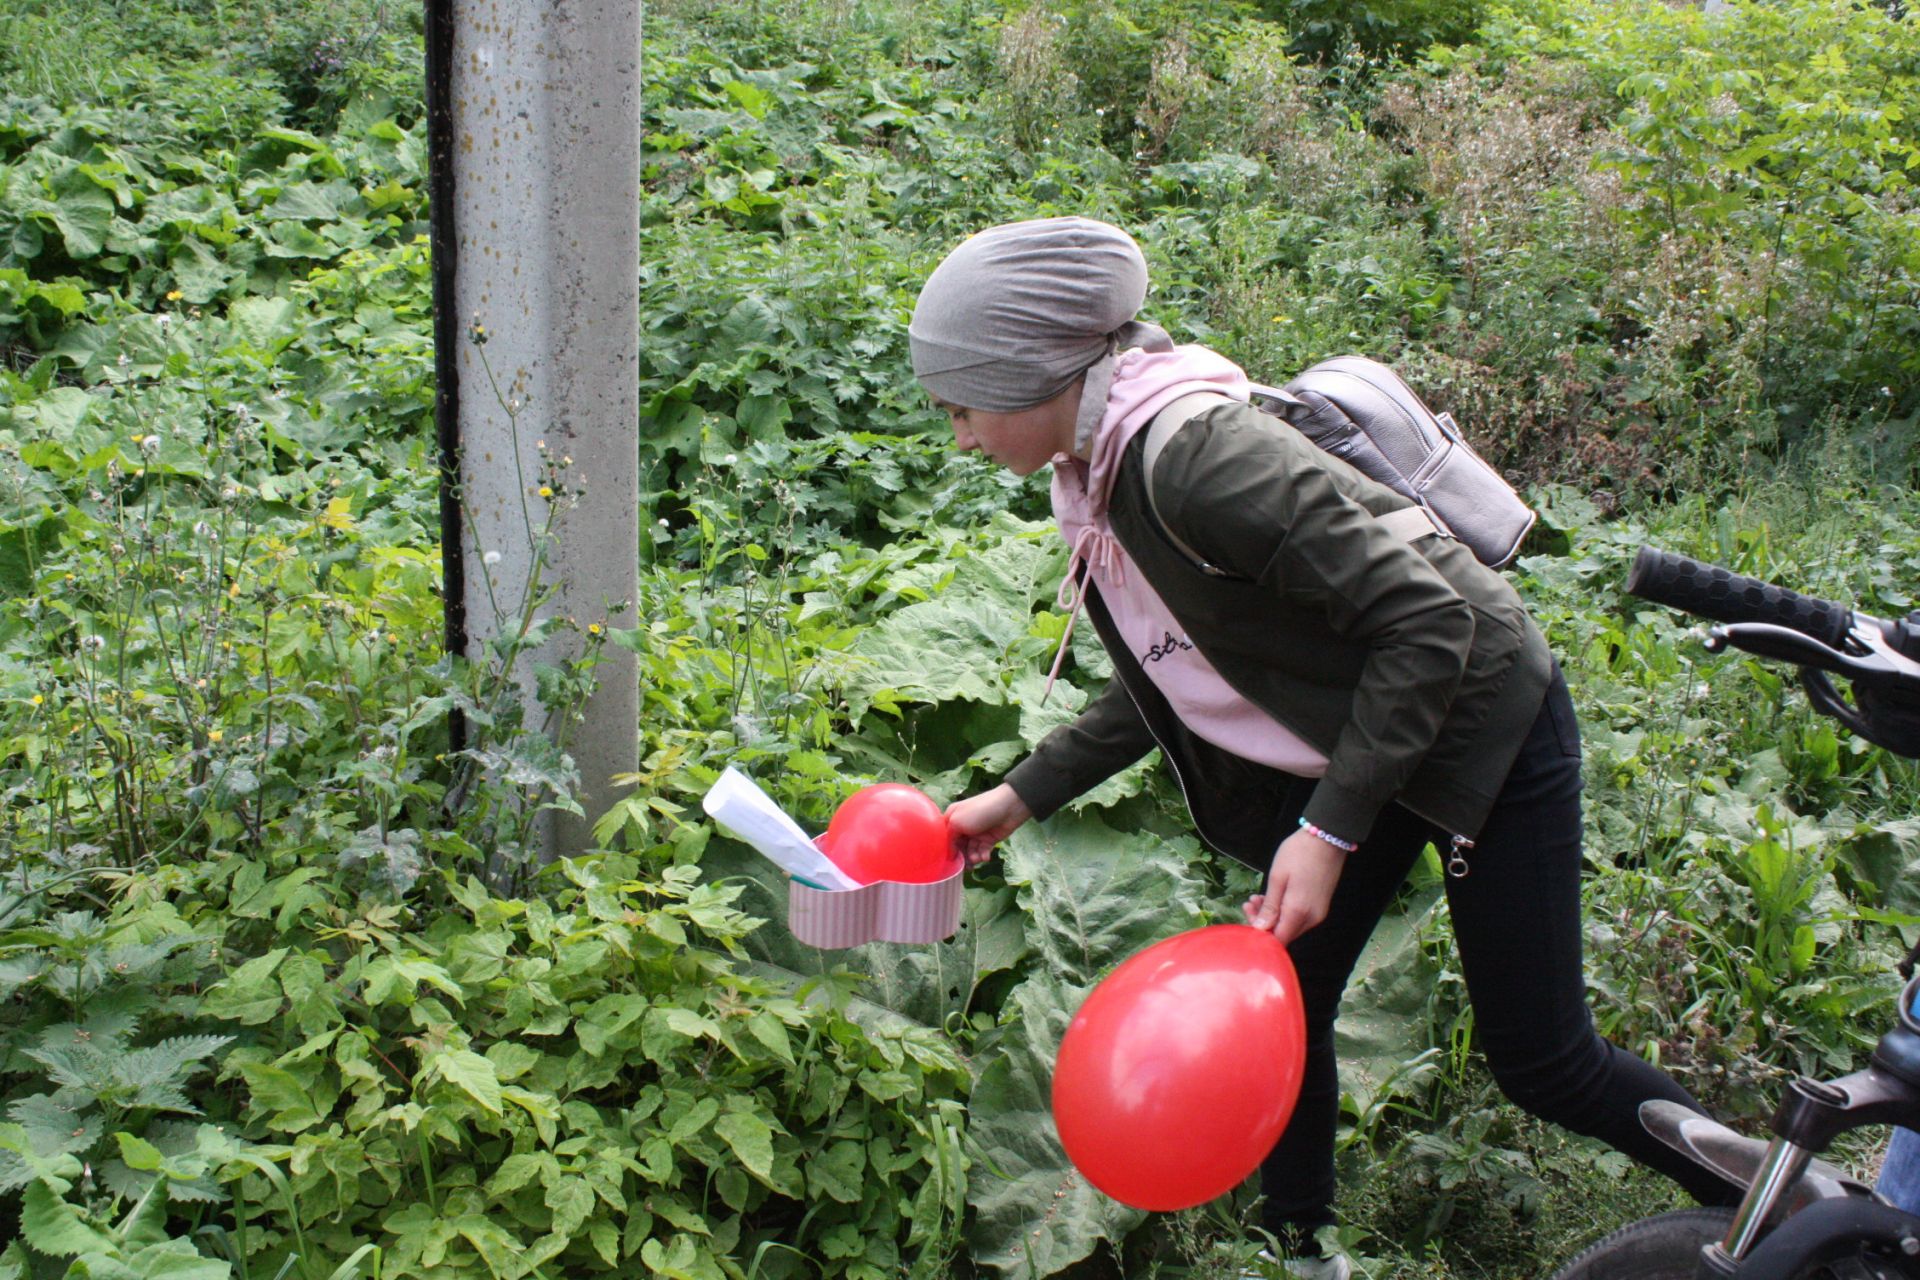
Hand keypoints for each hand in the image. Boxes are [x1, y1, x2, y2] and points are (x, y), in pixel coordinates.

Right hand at [945, 784, 1032, 867]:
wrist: (1008, 807)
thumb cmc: (979, 811)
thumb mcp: (957, 821)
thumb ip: (949, 838)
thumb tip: (951, 852)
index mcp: (952, 818)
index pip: (945, 837)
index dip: (947, 849)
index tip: (949, 860)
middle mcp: (963, 826)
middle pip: (958, 846)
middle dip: (962, 857)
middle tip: (966, 866)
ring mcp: (976, 833)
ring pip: (970, 851)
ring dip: (973, 858)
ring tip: (977, 860)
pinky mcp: (989, 839)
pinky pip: (982, 851)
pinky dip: (983, 856)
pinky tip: (985, 857)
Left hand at [1244, 827, 1348, 944]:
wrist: (1327, 837)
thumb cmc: (1298, 854)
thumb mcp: (1277, 878)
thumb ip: (1270, 907)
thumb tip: (1261, 929)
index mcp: (1298, 913)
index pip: (1277, 939)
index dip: (1260, 932)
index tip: (1248, 912)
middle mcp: (1312, 918)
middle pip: (1285, 933)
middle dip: (1264, 921)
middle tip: (1250, 901)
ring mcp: (1319, 912)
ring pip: (1292, 925)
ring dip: (1273, 914)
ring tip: (1258, 895)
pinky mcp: (1321, 905)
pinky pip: (1300, 916)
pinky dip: (1285, 910)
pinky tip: (1275, 895)